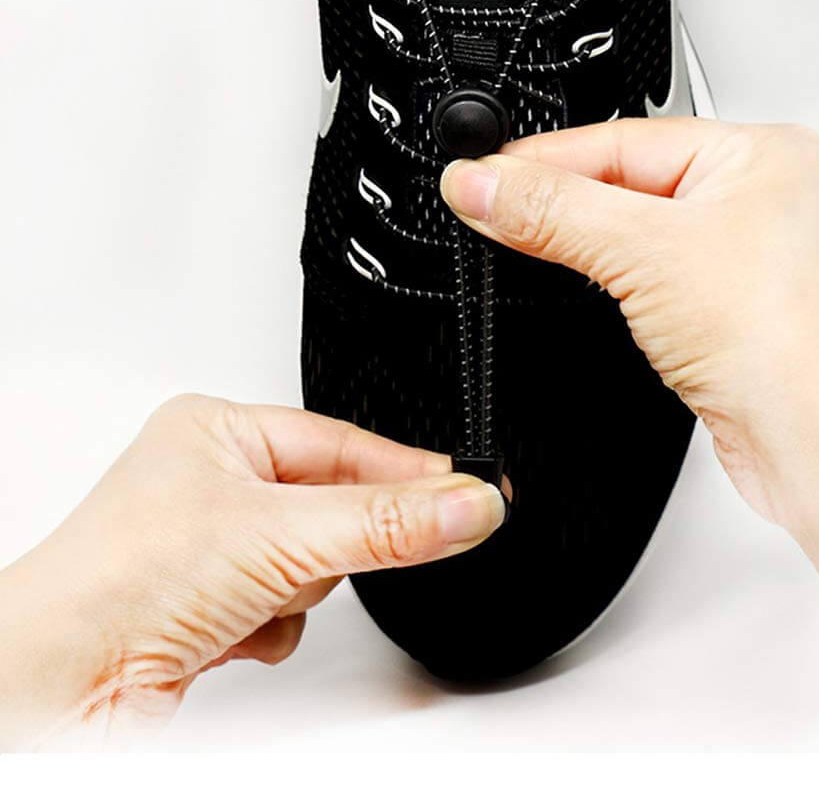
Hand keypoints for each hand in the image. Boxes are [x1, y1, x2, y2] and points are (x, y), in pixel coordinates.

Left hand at [0, 395, 503, 748]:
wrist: (56, 683)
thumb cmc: (120, 580)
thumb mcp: (280, 534)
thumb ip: (387, 524)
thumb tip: (468, 507)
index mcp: (216, 430)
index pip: (343, 441)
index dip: (407, 469)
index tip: (468, 491)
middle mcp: (212, 483)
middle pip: (332, 506)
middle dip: (326, 544)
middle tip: (340, 552)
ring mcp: (212, 547)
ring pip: (314, 562)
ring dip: (294, 589)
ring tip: (247, 597)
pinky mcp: (213, 606)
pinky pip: (289, 607)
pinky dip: (271, 626)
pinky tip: (228, 631)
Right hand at [441, 117, 818, 746]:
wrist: (818, 443)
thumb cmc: (784, 340)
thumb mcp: (644, 252)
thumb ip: (551, 212)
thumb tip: (480, 183)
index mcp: (761, 152)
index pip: (622, 138)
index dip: (543, 159)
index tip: (479, 175)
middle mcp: (759, 199)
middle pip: (626, 181)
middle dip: (559, 198)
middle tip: (490, 207)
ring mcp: (744, 258)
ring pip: (636, 231)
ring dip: (583, 240)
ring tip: (524, 241)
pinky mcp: (727, 310)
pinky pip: (651, 275)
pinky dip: (610, 279)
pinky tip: (585, 286)